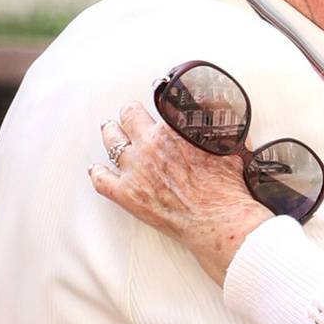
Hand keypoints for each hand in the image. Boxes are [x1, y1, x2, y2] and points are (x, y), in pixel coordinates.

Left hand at [91, 97, 268, 286]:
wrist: (220, 221)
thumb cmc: (227, 187)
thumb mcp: (228, 143)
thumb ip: (217, 122)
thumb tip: (219, 106)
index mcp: (172, 129)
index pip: (159, 105)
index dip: (159, 101)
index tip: (159, 102)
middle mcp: (149, 145)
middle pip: (129, 118)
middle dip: (130, 114)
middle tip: (129, 114)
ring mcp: (135, 170)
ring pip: (112, 143)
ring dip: (110, 133)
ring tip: (109, 129)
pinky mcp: (127, 195)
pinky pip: (102, 180)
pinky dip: (97, 173)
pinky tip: (96, 169)